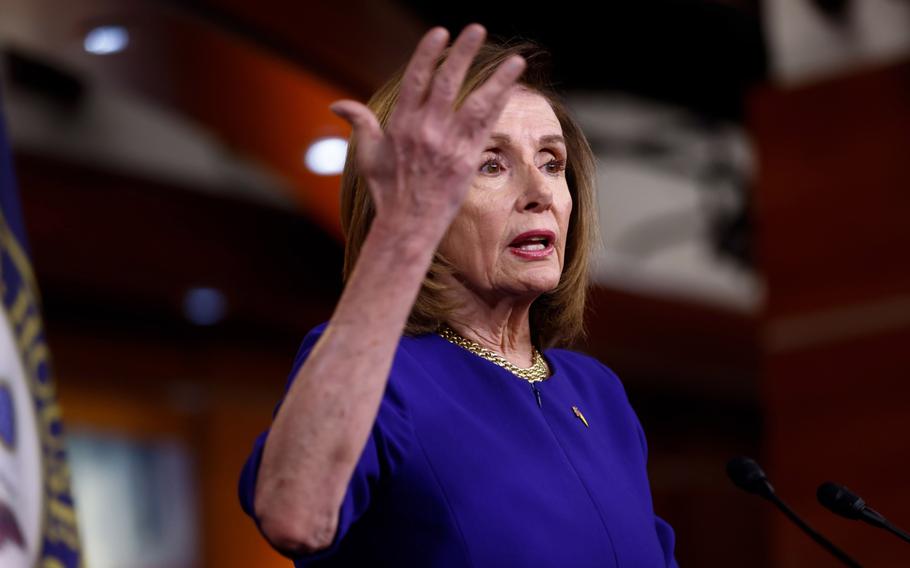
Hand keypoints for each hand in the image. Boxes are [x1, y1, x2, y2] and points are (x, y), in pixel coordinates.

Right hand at [329, 24, 525, 234]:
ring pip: (476, 103)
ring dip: (497, 79)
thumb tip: (337, 105)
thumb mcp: (367, 155)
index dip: (428, 53)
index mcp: (400, 125)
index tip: (440, 33)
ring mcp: (448, 145)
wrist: (407, 224)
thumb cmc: (387, 192)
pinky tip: (511, 90)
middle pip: (447, 82)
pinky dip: (499, 106)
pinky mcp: (467, 160)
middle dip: (463, 53)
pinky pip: (486, 127)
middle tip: (476, 29)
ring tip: (515, 61)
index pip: (416, 80)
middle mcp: (425, 131)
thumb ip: (359, 124)